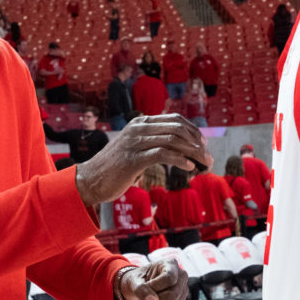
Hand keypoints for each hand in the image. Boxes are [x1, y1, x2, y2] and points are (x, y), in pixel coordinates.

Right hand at [75, 114, 211, 204]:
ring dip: (193, 152)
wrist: (91, 180)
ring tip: (204, 163)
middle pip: (177, 129)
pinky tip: (189, 167)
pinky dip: (179, 159)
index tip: (204, 144)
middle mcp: (139, 129)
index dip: (193, 130)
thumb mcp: (135, 149)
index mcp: (141, 123)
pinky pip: (162, 154)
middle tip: (208, 157)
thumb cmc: (115, 168)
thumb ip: (153, 144)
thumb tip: (180, 149)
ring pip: (173, 140)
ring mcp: (135, 142)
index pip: (175, 119)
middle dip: (197, 142)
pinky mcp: (133, 158)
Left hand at [116, 259, 188, 299]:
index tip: (142, 288)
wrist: (136, 289)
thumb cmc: (137, 280)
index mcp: (170, 264)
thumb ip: (141, 289)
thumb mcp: (134, 281)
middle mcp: (180, 278)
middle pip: (173, 296)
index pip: (169, 278)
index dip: (155, 287)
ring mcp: (182, 293)